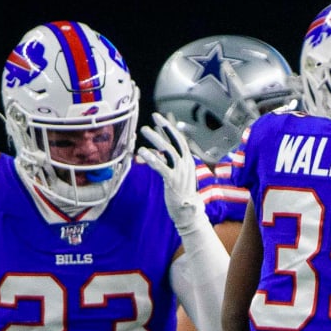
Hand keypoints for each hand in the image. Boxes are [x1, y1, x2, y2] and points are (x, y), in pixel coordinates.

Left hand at [138, 112, 203, 230]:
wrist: (188, 214)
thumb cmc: (180, 194)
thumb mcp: (174, 174)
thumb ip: (165, 161)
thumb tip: (153, 151)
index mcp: (188, 162)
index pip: (180, 141)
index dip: (170, 128)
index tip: (159, 117)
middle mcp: (186, 165)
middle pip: (176, 142)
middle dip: (166, 128)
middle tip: (154, 116)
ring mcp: (180, 173)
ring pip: (169, 151)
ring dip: (156, 139)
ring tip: (144, 129)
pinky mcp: (172, 182)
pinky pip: (161, 166)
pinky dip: (152, 158)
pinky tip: (141, 151)